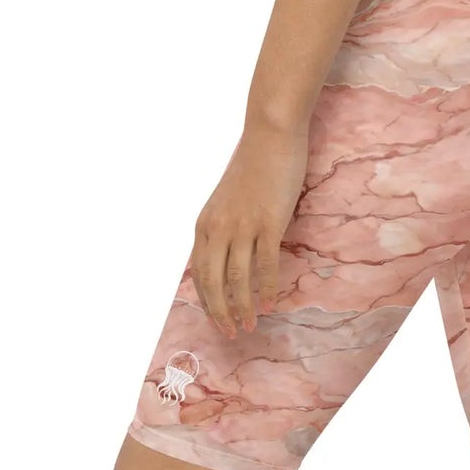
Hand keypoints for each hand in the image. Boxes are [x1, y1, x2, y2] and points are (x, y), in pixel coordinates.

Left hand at [189, 121, 308, 336]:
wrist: (270, 136)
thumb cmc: (252, 167)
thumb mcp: (226, 202)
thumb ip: (223, 229)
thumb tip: (227, 257)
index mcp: (205, 225)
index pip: (199, 273)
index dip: (206, 302)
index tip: (216, 322)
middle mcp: (218, 228)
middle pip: (212, 281)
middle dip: (220, 312)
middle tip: (230, 334)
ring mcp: (242, 225)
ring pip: (237, 278)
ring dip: (242, 307)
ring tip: (249, 326)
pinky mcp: (268, 222)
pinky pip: (265, 265)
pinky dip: (265, 289)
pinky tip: (269, 305)